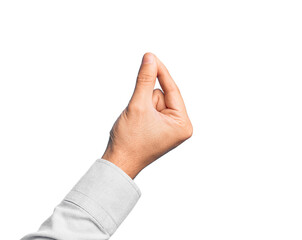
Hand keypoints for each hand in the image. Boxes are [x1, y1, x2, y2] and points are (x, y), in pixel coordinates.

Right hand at [102, 53, 192, 178]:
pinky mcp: (161, 128)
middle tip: (138, 114)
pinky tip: (137, 124)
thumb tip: (150, 58)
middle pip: (163, 95)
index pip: (172, 90)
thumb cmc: (130, 140)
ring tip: (136, 122)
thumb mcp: (138, 105)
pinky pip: (152, 109)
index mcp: (182, 124)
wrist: (118, 163)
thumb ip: (145, 79)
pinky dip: (142, 111)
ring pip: (155, 101)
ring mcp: (171, 128)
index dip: (160, 72)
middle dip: (147, 100)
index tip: (151, 56)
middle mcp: (180, 126)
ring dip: (142, 106)